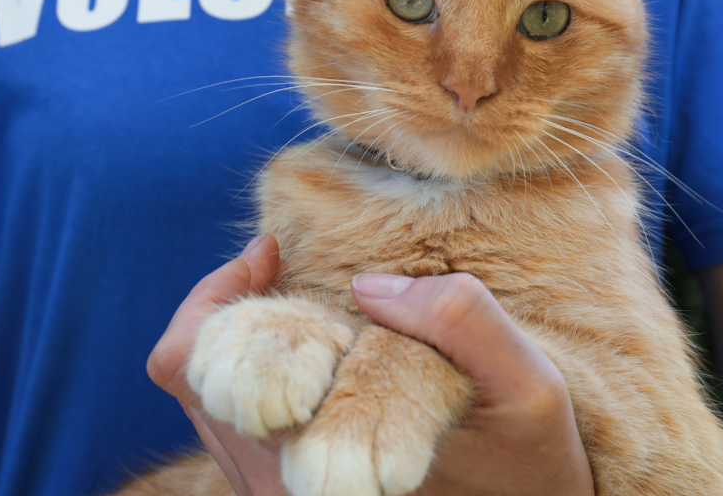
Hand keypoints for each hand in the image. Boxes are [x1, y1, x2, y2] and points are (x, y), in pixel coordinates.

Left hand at [148, 237, 593, 495]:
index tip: (269, 250)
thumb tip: (368, 285)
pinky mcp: (283, 495)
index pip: (204, 369)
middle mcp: (285, 485)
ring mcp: (277, 494)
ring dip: (239, 345)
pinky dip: (256, 378)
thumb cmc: (530, 461)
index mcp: (329, 461)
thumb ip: (458, 321)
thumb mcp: (529, 386)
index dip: (217, 300)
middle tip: (274, 265)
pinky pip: (230, 425)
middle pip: (192, 384)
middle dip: (225, 314)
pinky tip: (310, 351)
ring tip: (296, 304)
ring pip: (206, 405)